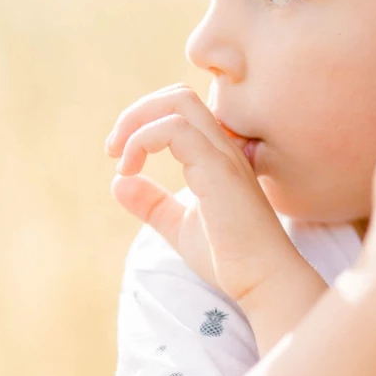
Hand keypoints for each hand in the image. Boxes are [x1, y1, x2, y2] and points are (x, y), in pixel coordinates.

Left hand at [104, 84, 301, 306]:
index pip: (182, 109)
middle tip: (113, 148)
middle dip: (136, 112)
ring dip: (136, 122)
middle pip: (178, 95)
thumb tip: (118, 182)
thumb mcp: (180, 225)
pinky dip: (142, 140)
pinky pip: (174, 130)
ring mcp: (222, 154)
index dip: (144, 121)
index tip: (121, 158)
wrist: (262, 280)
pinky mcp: (217, 169)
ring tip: (120, 158)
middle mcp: (223, 147)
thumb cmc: (230, 257)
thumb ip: (152, 203)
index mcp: (217, 155)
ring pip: (178, 102)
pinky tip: (129, 170)